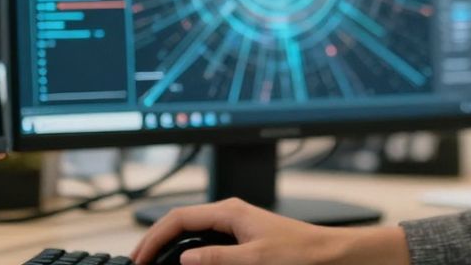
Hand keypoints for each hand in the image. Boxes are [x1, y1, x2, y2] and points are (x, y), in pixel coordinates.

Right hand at [129, 198, 407, 264]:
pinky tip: (185, 263)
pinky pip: (206, 239)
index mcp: (230, 211)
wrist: (331, 255)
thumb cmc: (301, 252)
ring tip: (155, 263)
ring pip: (192, 230)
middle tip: (138, 263)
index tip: (138, 259)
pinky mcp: (242, 237)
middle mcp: (230, 213)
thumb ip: (218, 258)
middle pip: (180, 221)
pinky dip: (188, 250)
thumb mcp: (256, 259)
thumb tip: (185, 258)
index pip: (178, 218)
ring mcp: (236, 224)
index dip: (153, 237)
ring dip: (171, 245)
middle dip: (156, 240)